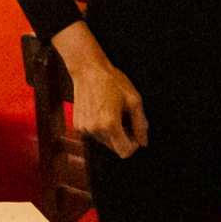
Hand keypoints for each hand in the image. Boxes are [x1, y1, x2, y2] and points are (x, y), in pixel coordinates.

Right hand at [54, 24, 147, 159]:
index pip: (124, 152)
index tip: (134, 131)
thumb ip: (140, 124)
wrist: (88, 70)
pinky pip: (94, 133)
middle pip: (115, 147)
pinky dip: (101, 126)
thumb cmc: (112, 81)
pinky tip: (102, 110)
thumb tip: (143, 142)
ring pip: (105, 141)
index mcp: (109, 124)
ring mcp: (84, 128)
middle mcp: (95, 130)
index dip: (133, 144)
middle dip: (123, 136)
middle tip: (124, 116)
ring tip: (112, 110)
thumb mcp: (134, 100)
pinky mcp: (77, 125)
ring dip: (112, 131)